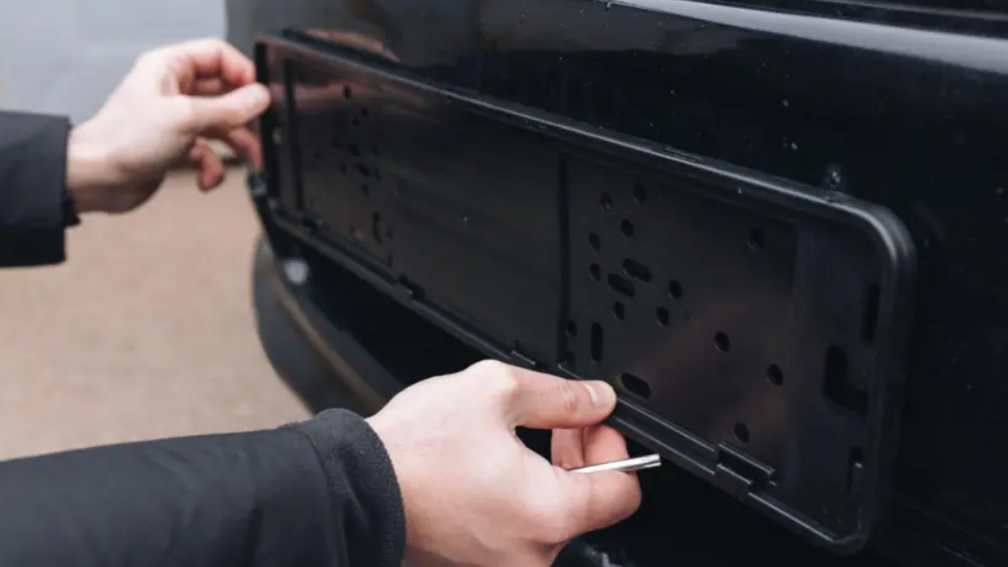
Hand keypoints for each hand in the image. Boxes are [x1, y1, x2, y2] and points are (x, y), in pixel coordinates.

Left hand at [66, 39, 270, 213]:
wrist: (96, 178)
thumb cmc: (123, 140)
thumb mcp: (186, 117)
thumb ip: (229, 108)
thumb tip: (260, 97)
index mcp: (170, 67)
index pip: (218, 56)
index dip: (242, 73)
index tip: (259, 95)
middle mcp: (174, 90)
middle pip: (225, 93)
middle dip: (244, 115)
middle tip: (260, 130)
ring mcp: (176, 119)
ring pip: (222, 125)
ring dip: (238, 145)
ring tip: (250, 159)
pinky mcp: (177, 146)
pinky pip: (209, 153)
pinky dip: (213, 168)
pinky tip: (206, 178)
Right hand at [366, 360, 641, 566]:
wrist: (353, 487)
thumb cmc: (413, 450)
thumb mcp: (496, 392)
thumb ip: (562, 396)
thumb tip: (596, 400)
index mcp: (548, 514)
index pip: (624, 493)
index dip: (615, 448)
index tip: (594, 425)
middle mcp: (532, 556)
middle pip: (589, 506)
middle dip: (582, 456)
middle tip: (561, 421)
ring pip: (552, 518)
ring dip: (550, 476)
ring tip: (520, 438)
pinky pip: (519, 532)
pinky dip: (519, 500)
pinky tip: (496, 467)